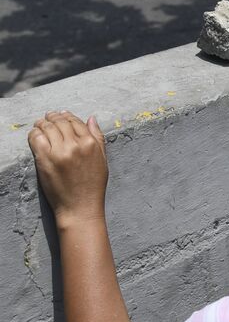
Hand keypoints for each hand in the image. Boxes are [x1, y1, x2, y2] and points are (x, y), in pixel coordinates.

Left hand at [28, 111, 108, 225]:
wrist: (79, 206)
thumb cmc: (92, 185)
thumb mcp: (102, 159)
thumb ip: (98, 136)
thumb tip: (91, 118)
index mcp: (90, 143)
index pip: (76, 122)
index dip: (67, 116)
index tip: (61, 114)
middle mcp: (75, 145)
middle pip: (60, 123)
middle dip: (53, 117)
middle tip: (48, 116)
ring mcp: (59, 152)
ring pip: (47, 128)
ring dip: (42, 123)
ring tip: (40, 123)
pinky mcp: (44, 160)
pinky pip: (36, 139)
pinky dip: (34, 133)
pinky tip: (35, 133)